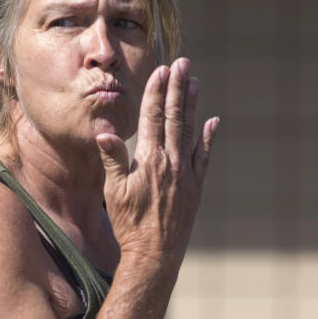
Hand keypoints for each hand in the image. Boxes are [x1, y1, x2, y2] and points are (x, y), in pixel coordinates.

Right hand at [96, 57, 217, 271]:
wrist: (155, 254)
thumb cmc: (129, 224)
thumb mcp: (115, 191)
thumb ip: (113, 159)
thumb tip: (105, 131)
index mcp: (149, 160)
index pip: (153, 118)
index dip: (156, 92)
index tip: (161, 71)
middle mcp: (172, 162)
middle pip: (174, 117)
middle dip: (178, 88)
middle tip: (183, 64)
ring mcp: (187, 174)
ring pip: (190, 132)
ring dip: (192, 106)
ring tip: (195, 83)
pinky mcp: (196, 188)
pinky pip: (204, 157)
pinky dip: (208, 138)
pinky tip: (212, 122)